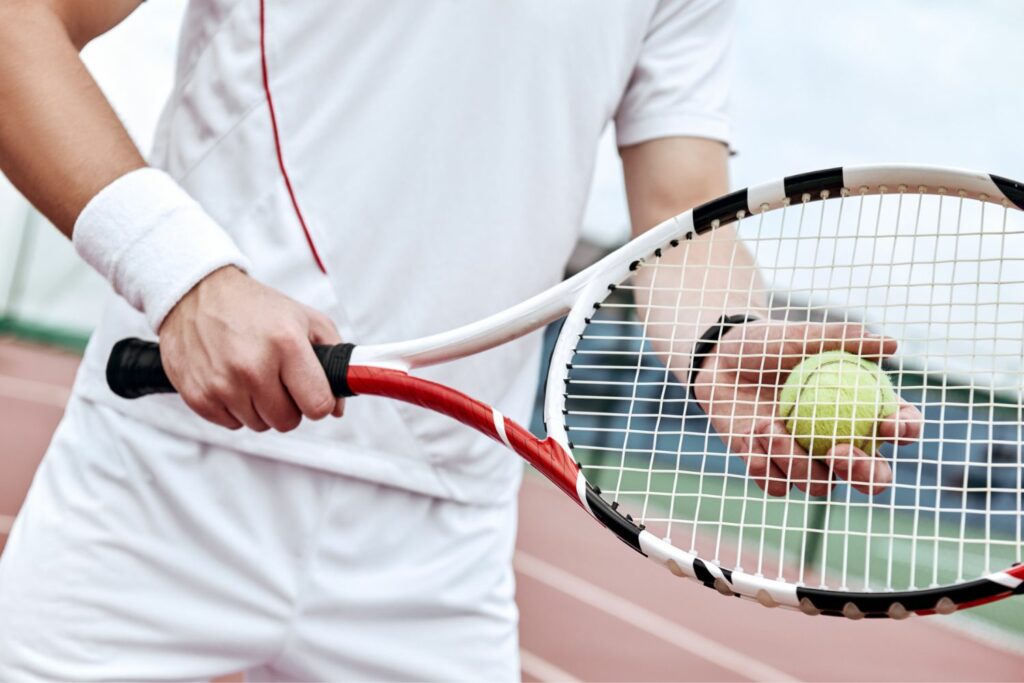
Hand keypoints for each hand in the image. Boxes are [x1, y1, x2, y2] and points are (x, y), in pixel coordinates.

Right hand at [158, 266, 343, 431]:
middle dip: (289, 405)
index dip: (319, 402)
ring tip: (253, 375)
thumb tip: (337, 407)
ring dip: (261, 407)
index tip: (312, 392)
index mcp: (286, 344)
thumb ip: (334, 358)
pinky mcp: (198, 396)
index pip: (318, 405)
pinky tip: (232, 380)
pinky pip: (231, 424)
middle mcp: (253, 367)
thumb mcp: (306, 319)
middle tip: (279, 380)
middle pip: (288, 421)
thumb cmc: (255, 307)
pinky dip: (234, 408)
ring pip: (260, 425)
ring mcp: (223, 384)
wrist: (197, 294)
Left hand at [693, 320, 922, 496]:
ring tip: (768, 425)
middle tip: (840, 451)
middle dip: (865, 474)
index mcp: (862, 411)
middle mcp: (842, 443)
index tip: (889, 423)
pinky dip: (763, 465)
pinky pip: (777, 486)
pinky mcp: (771, 471)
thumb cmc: (768, 345)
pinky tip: (751, 435)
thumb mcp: (803, 336)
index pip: (901, 428)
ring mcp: (807, 460)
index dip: (905, 431)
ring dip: (795, 461)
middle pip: (872, 477)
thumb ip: (845, 338)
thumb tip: (891, 344)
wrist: (719, 360)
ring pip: (820, 485)